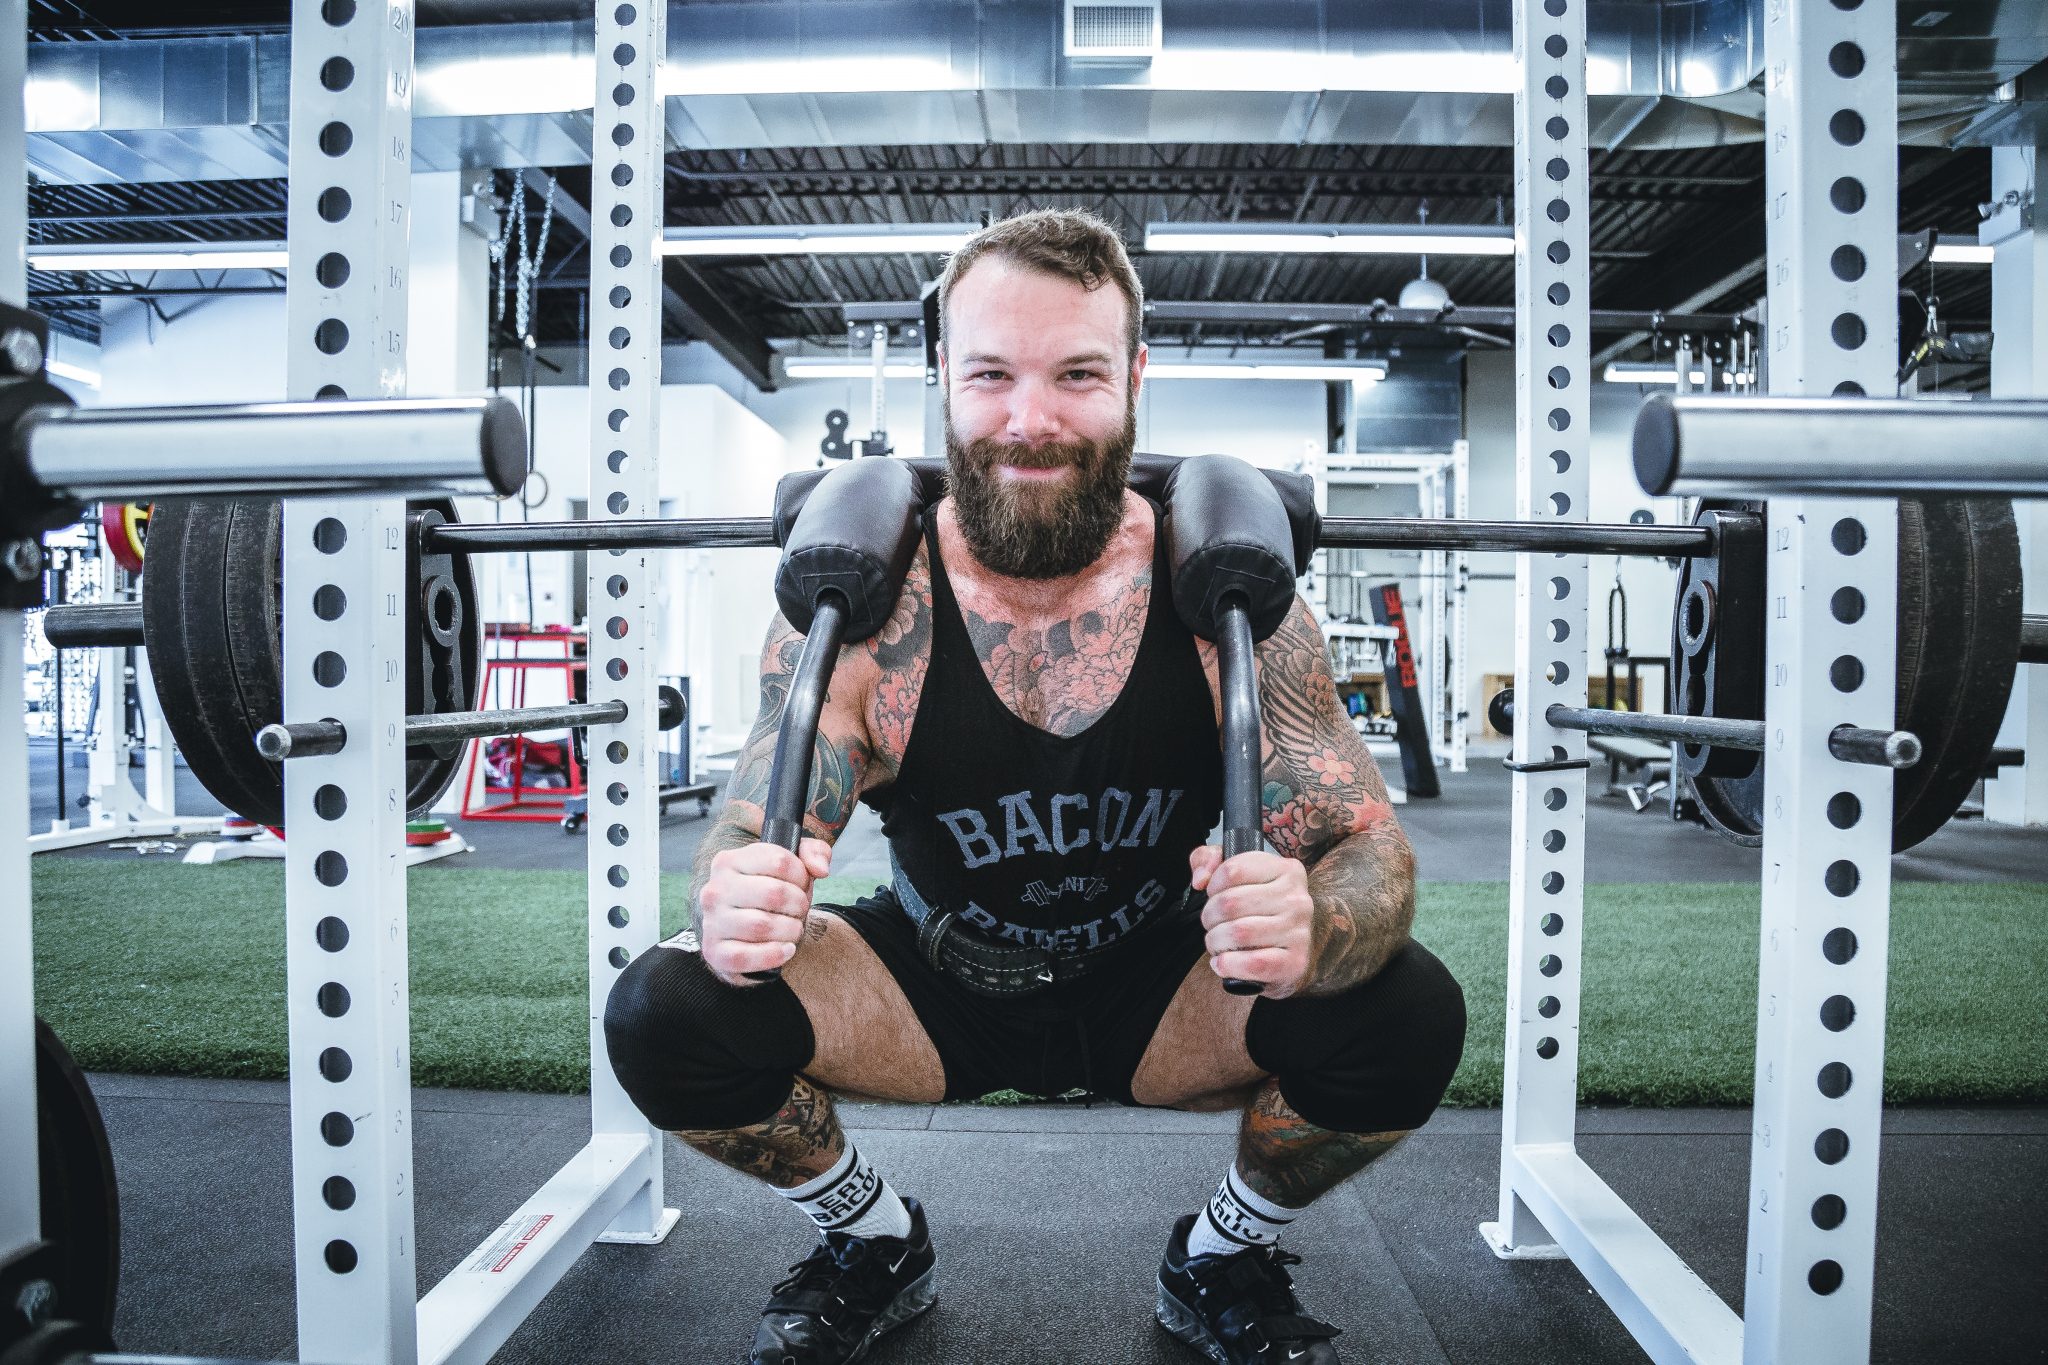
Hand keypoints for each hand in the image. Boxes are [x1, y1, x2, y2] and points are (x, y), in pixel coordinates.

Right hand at [696, 837, 831, 985]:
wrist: (743, 933)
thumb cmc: (771, 894)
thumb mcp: (792, 866)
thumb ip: (813, 852)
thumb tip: (821, 868)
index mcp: (729, 861)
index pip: (779, 860)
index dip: (801, 875)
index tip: (802, 885)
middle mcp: (715, 889)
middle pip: (774, 893)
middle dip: (798, 904)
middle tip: (800, 910)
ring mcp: (712, 921)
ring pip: (762, 925)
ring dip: (790, 930)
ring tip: (793, 929)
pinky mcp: (715, 952)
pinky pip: (746, 956)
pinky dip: (774, 955)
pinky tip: (787, 950)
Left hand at [1189, 845, 1313, 998]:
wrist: (1290, 952)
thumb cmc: (1260, 911)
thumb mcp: (1235, 874)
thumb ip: (1208, 859)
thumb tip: (1200, 878)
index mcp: (1287, 871)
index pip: (1233, 870)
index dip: (1212, 885)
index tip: (1214, 895)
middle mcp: (1298, 900)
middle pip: (1231, 902)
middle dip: (1209, 916)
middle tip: (1211, 924)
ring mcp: (1299, 932)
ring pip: (1238, 932)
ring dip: (1215, 941)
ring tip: (1217, 943)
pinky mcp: (1295, 962)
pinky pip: (1252, 963)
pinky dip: (1227, 964)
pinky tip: (1223, 962)